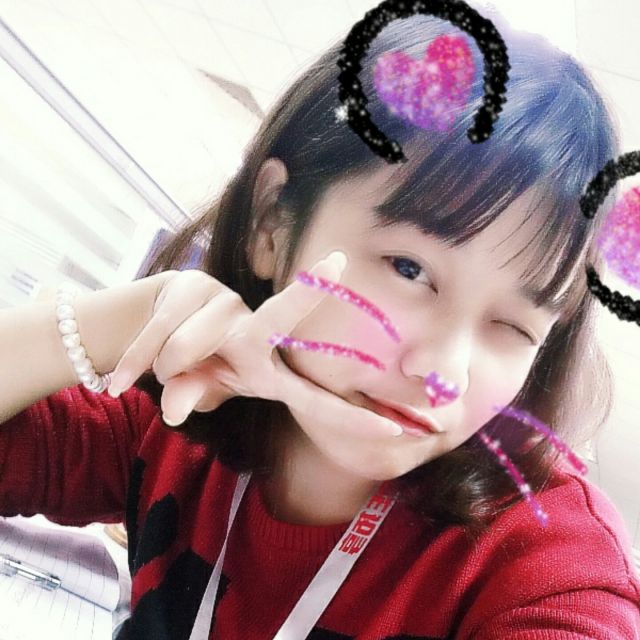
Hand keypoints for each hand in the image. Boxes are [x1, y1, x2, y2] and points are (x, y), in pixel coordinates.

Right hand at [107, 254, 402, 437]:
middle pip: (280, 315)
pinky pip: (151, 338)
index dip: (350, 416)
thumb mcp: (201, 391)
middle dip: (305, 292)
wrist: (160, 321)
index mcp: (266, 371)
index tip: (395, 431)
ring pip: (182, 348)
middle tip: (336, 260)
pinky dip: (132, 364)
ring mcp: (223, 308)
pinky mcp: (188, 288)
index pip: (314, 396)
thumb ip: (198, 397)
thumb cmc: (198, 363)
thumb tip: (177, 410)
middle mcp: (252, 334)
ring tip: (159, 369)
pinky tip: (116, 383)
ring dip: (160, 367)